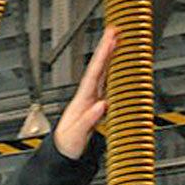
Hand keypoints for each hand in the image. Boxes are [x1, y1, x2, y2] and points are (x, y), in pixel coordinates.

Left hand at [51, 29, 114, 159]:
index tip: (110, 40)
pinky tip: (120, 65)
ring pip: (105, 74)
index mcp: (82, 100)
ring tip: (119, 41)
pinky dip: (116, 73)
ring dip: (112, 58)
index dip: (103, 56)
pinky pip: (110, 85)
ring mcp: (94, 100)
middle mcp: (88, 97)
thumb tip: (102, 105)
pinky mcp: (100, 106)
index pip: (94, 73)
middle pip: (99, 68)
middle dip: (106, 49)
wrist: (64, 153)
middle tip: (115, 31)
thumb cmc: (68, 144)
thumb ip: (89, 120)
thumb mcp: (77, 134)